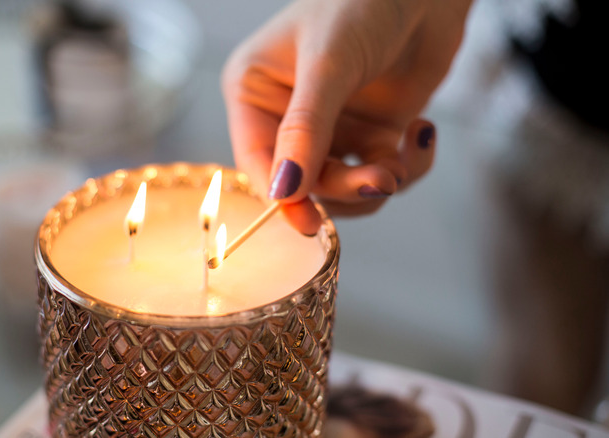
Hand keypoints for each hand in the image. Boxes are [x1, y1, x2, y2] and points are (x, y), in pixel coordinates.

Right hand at [222, 0, 471, 233]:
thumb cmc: (361, 1)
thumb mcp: (329, 63)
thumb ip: (306, 128)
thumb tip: (284, 192)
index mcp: (255, 92)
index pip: (258, 159)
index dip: (281, 196)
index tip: (308, 224)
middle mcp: (288, 116)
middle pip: (305, 181)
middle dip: (345, 187)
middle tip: (382, 179)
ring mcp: (333, 127)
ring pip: (345, 187)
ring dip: (378, 181)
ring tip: (405, 154)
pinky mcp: (373, 133)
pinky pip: (383, 173)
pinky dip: (407, 165)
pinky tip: (423, 130)